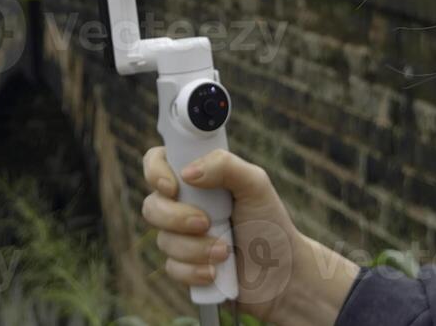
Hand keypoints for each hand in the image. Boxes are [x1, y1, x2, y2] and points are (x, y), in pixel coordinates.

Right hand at [140, 147, 357, 325]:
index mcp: (198, 178)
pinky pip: (171, 268)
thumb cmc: (271, 224)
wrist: (282, 274)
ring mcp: (182, 237)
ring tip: (225, 251)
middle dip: (177, 218)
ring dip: (195, 248)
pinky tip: (215, 272)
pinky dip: (194, 271)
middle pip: (152, 206)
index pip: (157, 162)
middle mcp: (185, 205)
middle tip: (206, 223)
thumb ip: (226, 166)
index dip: (156, 173)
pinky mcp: (185, 266)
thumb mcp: (256, 185)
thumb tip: (188, 173)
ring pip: (163, 240)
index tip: (173, 187)